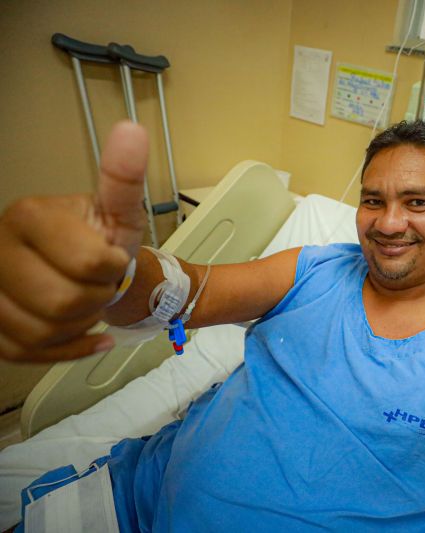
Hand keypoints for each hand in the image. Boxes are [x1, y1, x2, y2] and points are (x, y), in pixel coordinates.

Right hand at [0, 121, 147, 361]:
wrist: (88, 275)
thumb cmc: (103, 243)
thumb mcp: (119, 212)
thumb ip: (123, 177)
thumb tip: (132, 130)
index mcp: (27, 215)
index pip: (88, 263)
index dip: (112, 269)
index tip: (112, 258)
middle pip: (61, 302)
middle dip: (96, 299)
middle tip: (99, 285)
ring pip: (41, 331)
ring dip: (80, 325)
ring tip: (86, 303)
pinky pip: (25, 352)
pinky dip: (67, 350)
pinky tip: (88, 336)